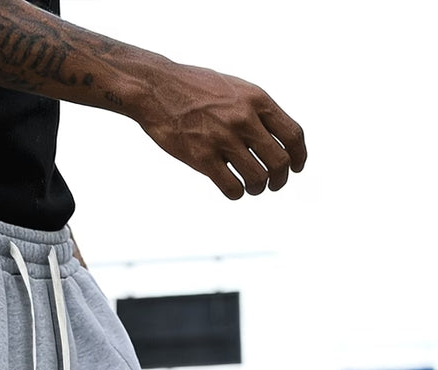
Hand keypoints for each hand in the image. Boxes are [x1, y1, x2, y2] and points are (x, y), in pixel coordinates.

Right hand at [134, 61, 306, 198]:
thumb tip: (275, 137)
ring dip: (257, 189)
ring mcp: (223, 139)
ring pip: (257, 179)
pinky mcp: (202, 157)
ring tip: (251, 187)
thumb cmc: (196, 88)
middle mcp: (244, 119)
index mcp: (257, 100)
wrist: (158, 88)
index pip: (293, 134)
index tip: (295, 167)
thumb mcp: (236, 89)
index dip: (299, 156)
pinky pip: (232, 187)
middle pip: (279, 161)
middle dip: (280, 179)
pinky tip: (233, 190)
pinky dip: (237, 194)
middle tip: (273, 184)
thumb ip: (257, 110)